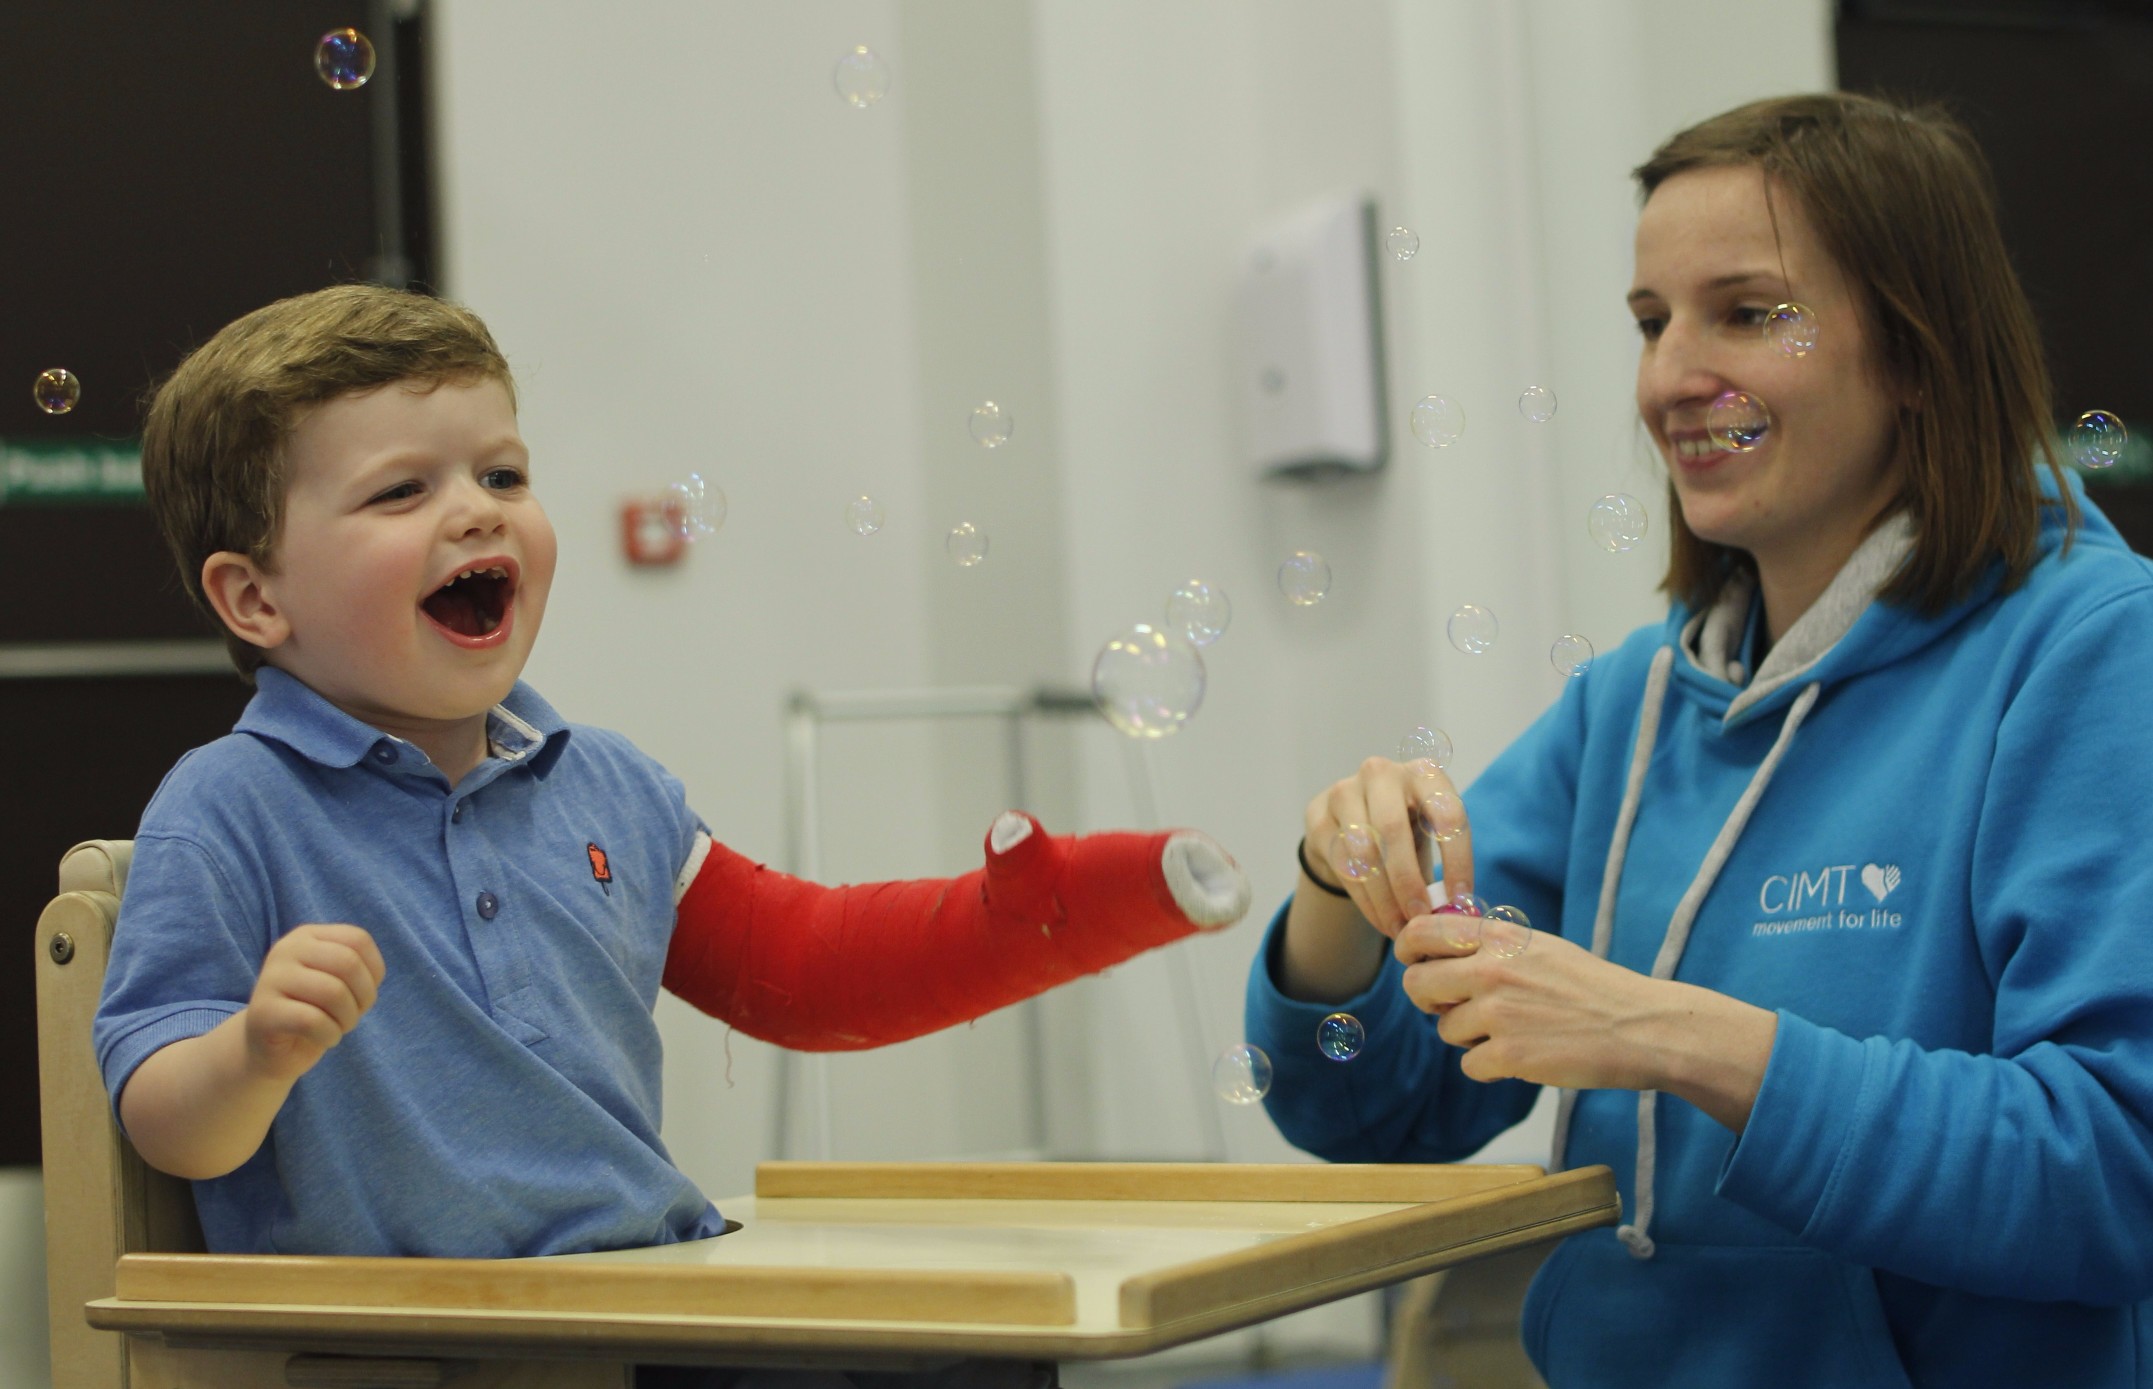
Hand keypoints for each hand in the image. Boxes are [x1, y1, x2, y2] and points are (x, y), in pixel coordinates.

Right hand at [242, 924, 385, 1083]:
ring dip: (348, 1019)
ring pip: (333, 992)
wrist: (273, 1049)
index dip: (373, 972)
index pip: (358, 939)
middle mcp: (286, 949)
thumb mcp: (340, 982)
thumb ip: (357, 967)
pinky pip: (313, 1020)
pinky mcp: (262, 1011)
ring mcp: (270, 978)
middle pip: (348, 963)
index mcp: (307, 936)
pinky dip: (331, 1035)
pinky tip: (325, 1039)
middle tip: (351, 1016)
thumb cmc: (315, 1012)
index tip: (363, 994)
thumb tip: (373, 973)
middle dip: (363, 997)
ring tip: (338, 1028)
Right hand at [1303, 756, 1474, 937]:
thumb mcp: (1429, 835)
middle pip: (1393, 829)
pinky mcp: (1318, 816)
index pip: (1446, 812)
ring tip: (1399, 928)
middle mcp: (1381, 773)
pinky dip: (1364, 900)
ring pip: (1363, 850)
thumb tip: (1458, 912)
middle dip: (1408, 881)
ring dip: (1384, 898)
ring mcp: (1344, 791)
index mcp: (1423, 773)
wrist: (1352, 819)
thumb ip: (1445, 866)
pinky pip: (1341, 864)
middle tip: (1420, 919)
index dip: (1456, 859)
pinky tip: (1380, 919)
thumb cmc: (1405, 829)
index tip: (1460, 899)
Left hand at [1394, 910, 1661, 1089]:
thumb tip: (1439, 953)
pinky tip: (1521, 1057)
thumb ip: (1491, 946)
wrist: (1640, 1026)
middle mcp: (1492, 969)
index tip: (1414, 963)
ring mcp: (1499, 1013)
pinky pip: (1469, 1065)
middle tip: (1451, 1007)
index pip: (1422, 931)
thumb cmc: (1591, 987)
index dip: (1408, 950)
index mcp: (1500, 937)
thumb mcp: (1540, 946)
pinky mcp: (1510, 1055)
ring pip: (1445, 1030)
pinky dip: (1489, 1067)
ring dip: (1468, 1037)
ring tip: (1511, 1032)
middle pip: (1416, 985)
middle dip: (1428, 1001)